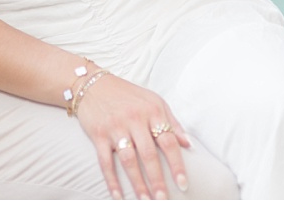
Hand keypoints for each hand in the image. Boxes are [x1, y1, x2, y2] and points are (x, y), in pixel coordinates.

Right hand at [77, 73, 192, 199]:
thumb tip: (188, 144)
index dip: (177, 165)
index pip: (169, 141)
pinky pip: (105, 161)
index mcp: (153, 111)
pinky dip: (111, 180)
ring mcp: (116, 127)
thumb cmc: (129, 95)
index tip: (183, 184)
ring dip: (137, 183)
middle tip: (163, 200)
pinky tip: (118, 195)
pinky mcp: (98, 134)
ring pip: (128, 160)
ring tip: (145, 201)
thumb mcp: (155, 101)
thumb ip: (173, 122)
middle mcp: (135, 119)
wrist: (94, 85)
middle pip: (149, 154)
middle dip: (157, 180)